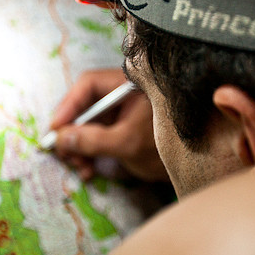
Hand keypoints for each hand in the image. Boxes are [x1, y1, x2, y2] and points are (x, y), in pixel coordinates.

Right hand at [50, 69, 168, 181]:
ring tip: (80, 167)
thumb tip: (61, 139)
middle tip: (64, 154)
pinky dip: (90, 152)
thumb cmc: (167, 146)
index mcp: (128, 85)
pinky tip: (88, 170)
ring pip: (89, 123)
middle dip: (72, 132)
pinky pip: (98, 135)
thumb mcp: (127, 143)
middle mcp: (123, 94)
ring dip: (79, 147)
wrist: (199, 164)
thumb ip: (93, 140)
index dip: (68, 106)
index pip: (89, 84)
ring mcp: (123, 111)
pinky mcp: (123, 128)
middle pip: (85, 105)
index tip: (55, 129)